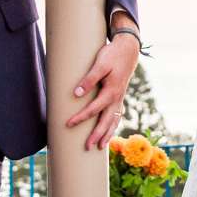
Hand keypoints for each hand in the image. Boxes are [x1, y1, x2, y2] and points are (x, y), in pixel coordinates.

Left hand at [63, 31, 138, 148]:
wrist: (128, 49)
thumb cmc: (112, 55)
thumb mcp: (100, 64)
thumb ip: (89, 79)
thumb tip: (76, 94)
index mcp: (111, 92)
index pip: (93, 109)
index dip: (81, 117)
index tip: (68, 124)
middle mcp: (117, 98)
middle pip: (106, 121)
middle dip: (97, 135)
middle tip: (88, 147)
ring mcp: (120, 98)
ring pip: (114, 120)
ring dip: (108, 134)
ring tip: (101, 146)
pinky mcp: (120, 96)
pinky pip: (117, 115)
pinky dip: (113, 125)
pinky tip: (109, 130)